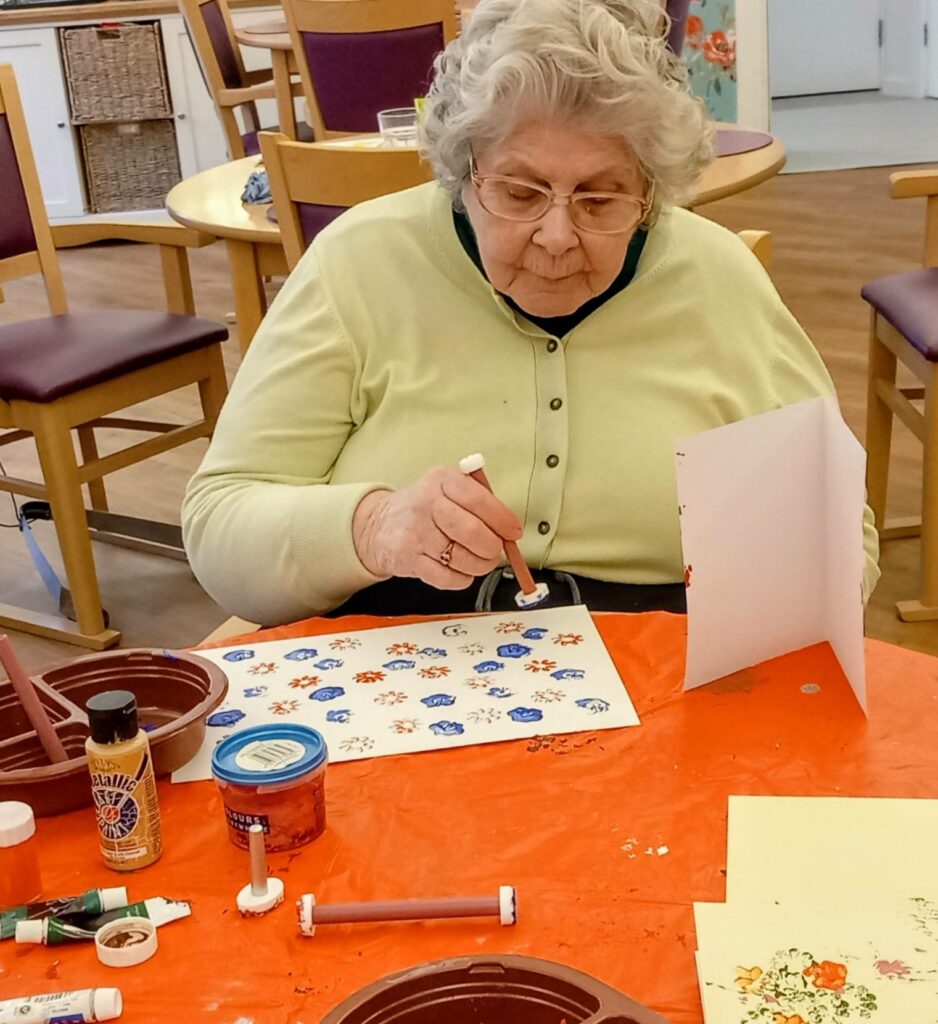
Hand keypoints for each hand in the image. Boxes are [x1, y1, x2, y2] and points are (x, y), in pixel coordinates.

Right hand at [352, 467, 523, 589]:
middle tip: (496, 550)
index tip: (513, 532)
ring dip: (480, 565)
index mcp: (441, 480)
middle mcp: (426, 504)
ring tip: (481, 561)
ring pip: (460, 557)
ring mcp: (415, 533)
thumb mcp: (448, 488)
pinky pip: (446, 577)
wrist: (380, 524)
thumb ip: (479, 501)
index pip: (478, 499)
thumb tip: (509, 528)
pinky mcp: (408, 560)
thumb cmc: (426, 507)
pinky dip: (461, 578)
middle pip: (471, 531)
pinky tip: (461, 570)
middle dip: (492, 546)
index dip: (502, 519)